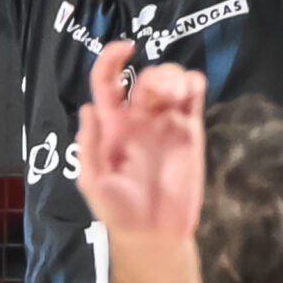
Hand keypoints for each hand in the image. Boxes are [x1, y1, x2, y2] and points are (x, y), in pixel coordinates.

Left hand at [76, 40, 207, 241]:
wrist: (153, 235)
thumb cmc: (119, 210)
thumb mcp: (93, 180)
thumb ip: (90, 144)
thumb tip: (88, 108)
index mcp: (112, 125)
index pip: (107, 81)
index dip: (112, 59)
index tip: (127, 47)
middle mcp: (138, 119)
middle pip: (146, 78)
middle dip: (154, 76)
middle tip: (161, 95)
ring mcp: (166, 123)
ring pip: (171, 81)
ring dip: (174, 77)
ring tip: (176, 96)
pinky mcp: (190, 132)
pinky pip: (193, 99)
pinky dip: (194, 84)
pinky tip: (191, 90)